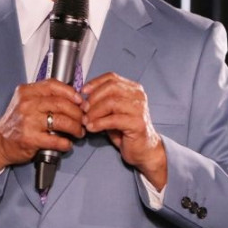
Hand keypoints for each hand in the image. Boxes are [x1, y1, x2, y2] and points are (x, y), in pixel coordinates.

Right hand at [0, 79, 84, 175]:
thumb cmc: (14, 123)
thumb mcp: (24, 102)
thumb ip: (43, 97)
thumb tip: (71, 97)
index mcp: (26, 92)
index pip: (53, 85)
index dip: (70, 92)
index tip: (80, 100)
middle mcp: (27, 104)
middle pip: (61, 103)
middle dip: (77, 112)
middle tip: (83, 119)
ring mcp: (28, 121)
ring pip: (61, 121)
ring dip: (75, 127)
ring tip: (79, 131)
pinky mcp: (30, 138)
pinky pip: (55, 140)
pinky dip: (65, 143)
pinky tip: (67, 143)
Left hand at [81, 73, 166, 188]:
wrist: (144, 149)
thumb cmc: (127, 130)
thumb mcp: (113, 111)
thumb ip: (103, 101)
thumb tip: (83, 98)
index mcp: (133, 89)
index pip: (112, 78)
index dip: (95, 83)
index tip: (83, 91)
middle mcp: (138, 96)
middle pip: (111, 88)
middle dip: (93, 98)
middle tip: (84, 109)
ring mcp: (140, 109)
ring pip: (111, 102)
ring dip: (94, 112)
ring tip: (87, 121)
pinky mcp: (138, 123)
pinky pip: (113, 120)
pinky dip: (99, 123)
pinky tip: (92, 128)